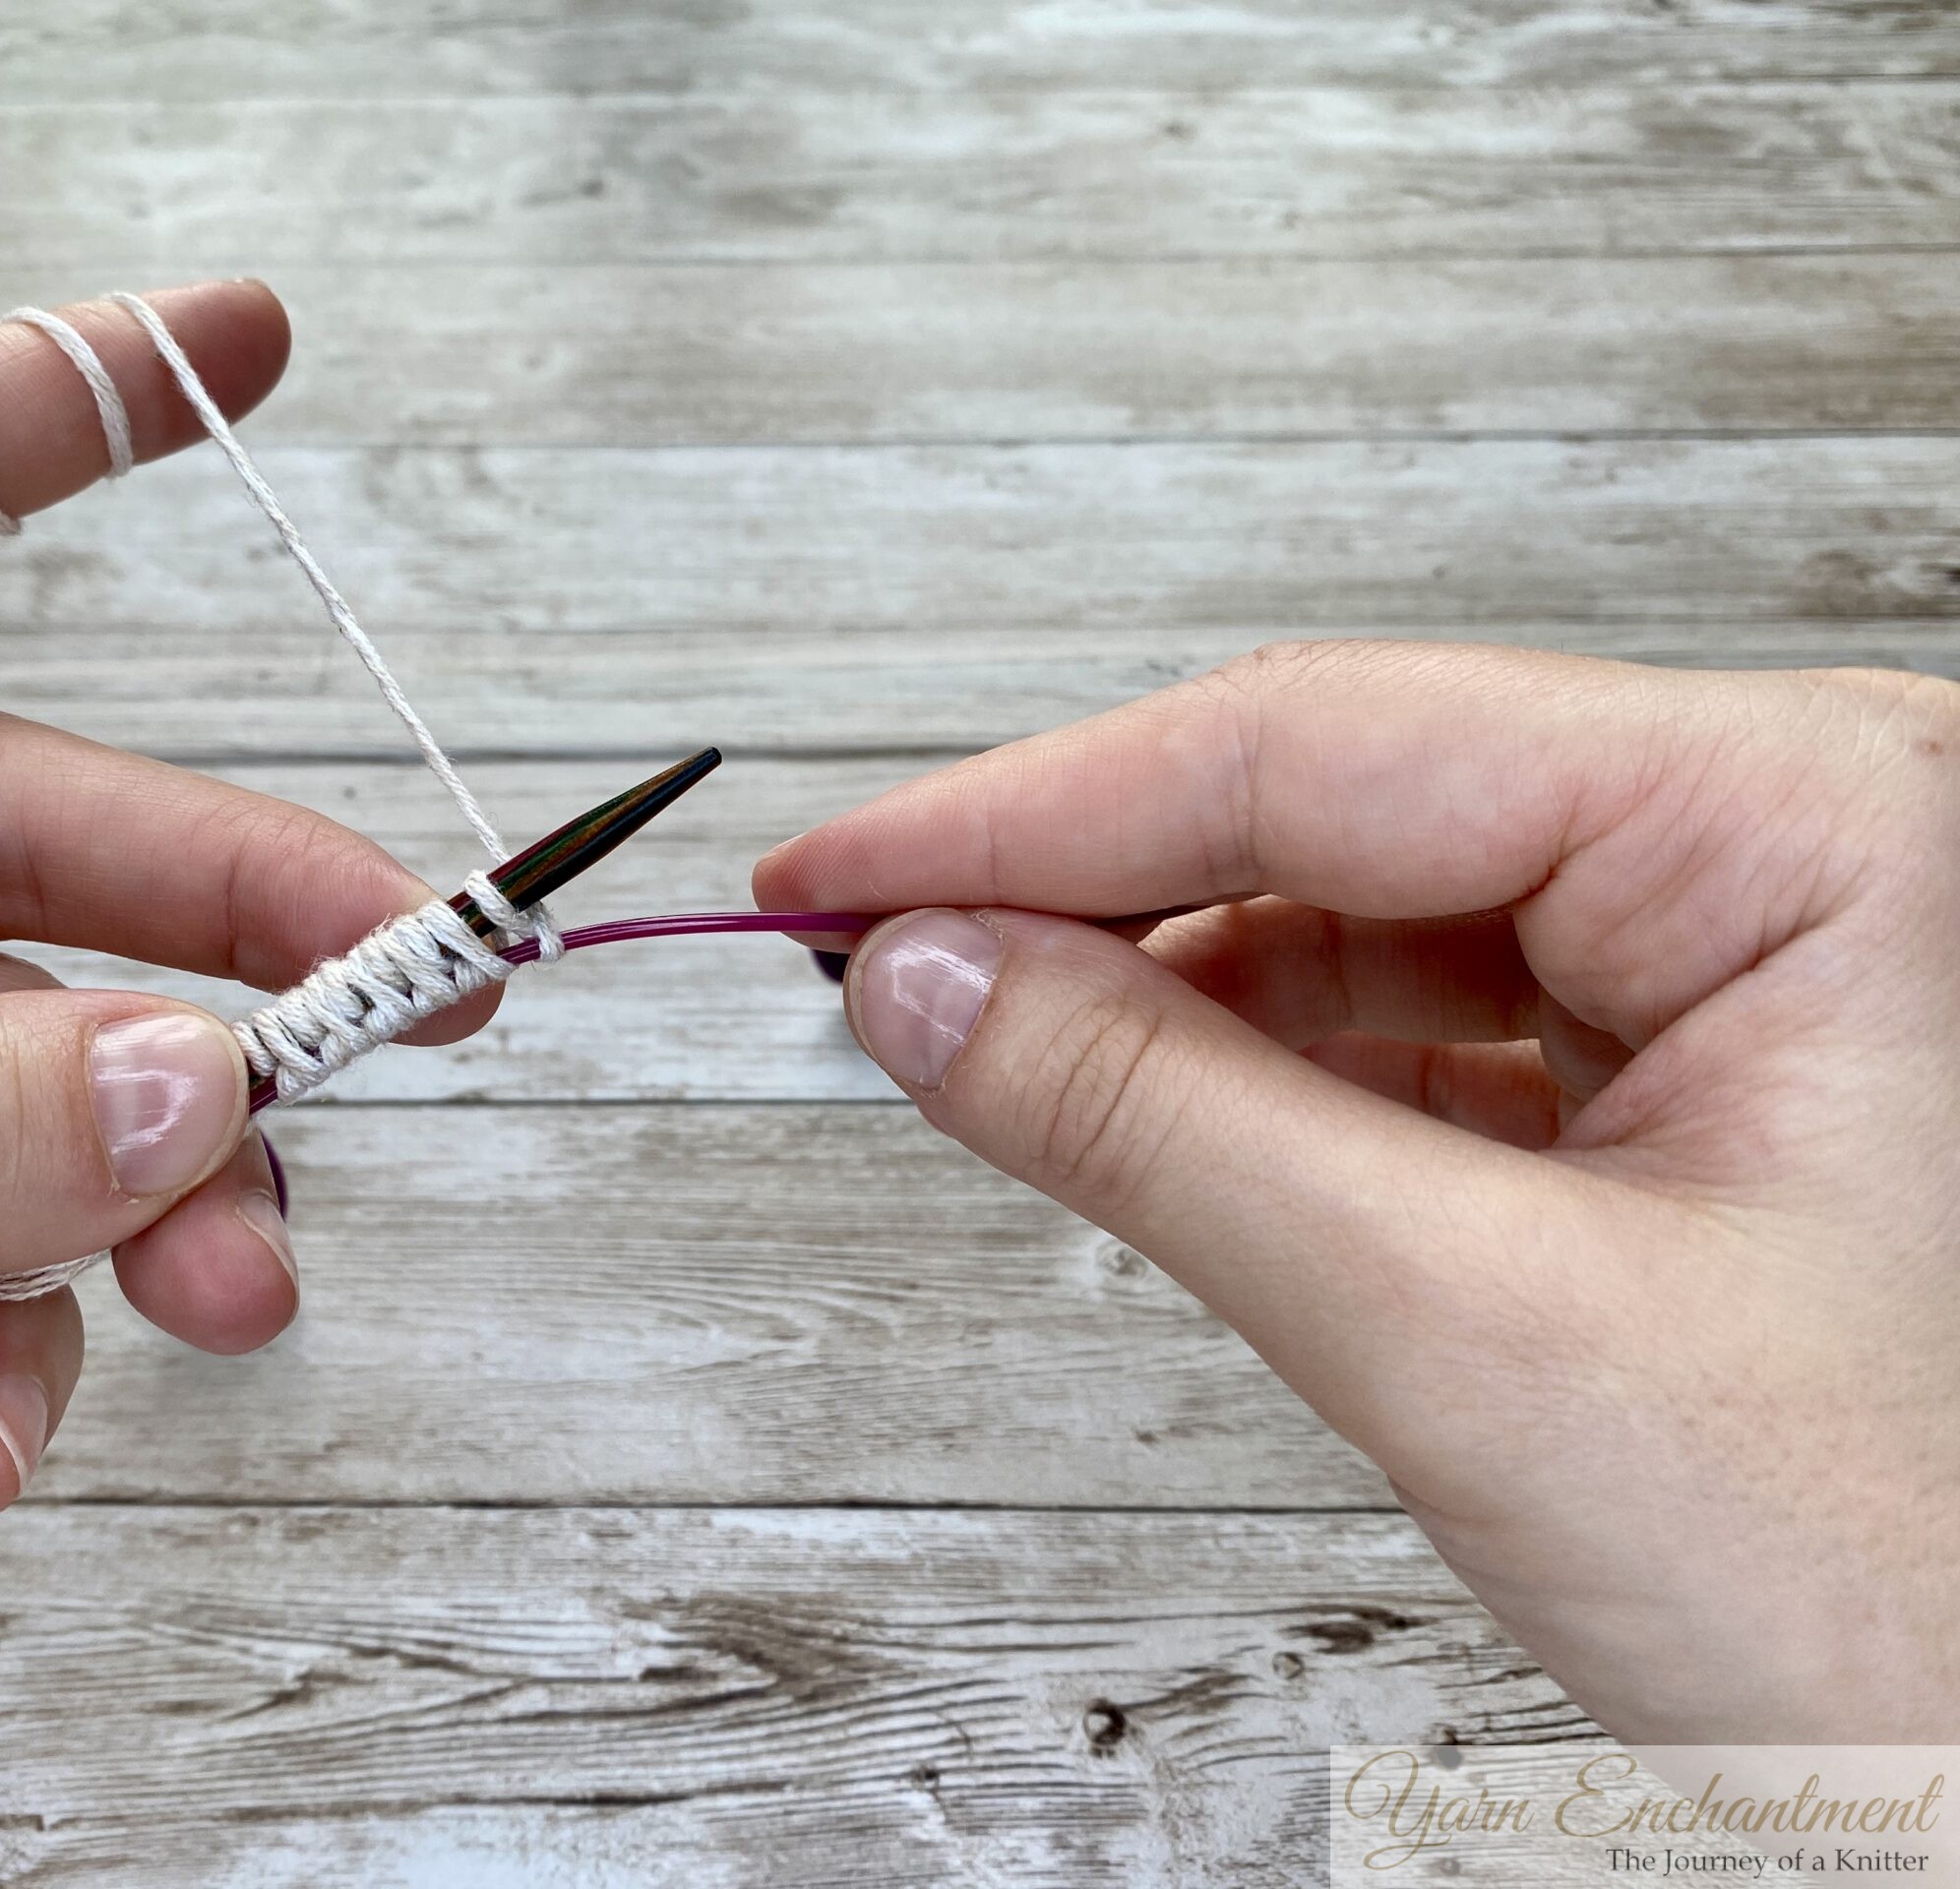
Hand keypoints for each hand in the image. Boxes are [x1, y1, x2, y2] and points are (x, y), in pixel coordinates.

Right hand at [757, 641, 1959, 1740]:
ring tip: (982, 1040)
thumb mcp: (1475, 1341)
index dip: (1033, 813)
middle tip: (870, 956)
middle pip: (1339, 803)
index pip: (1328, 745)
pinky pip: (1421, 1020)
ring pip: (1365, 909)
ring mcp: (1750, 957)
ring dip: (1162, 983)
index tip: (836, 878)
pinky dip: (1259, 1065)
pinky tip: (1142, 1097)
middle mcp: (1795, 848)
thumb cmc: (1916, 1605)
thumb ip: (1162, 1124)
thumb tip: (927, 985)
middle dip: (1088, 892)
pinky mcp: (1694, 1066)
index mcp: (1818, 824)